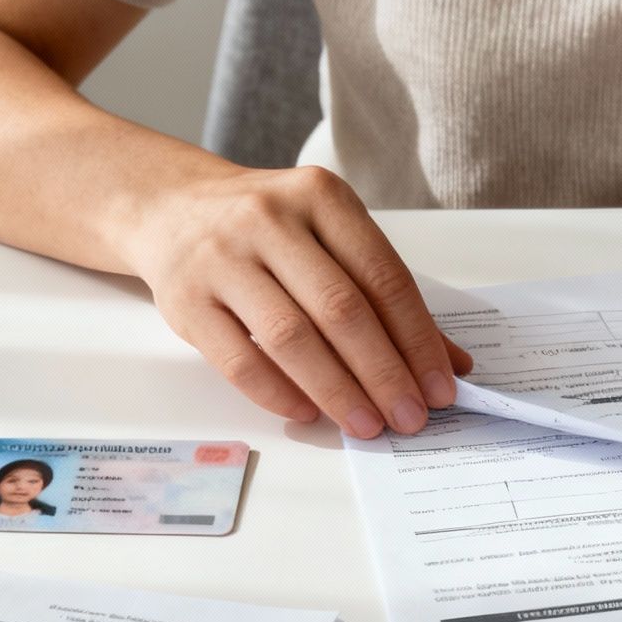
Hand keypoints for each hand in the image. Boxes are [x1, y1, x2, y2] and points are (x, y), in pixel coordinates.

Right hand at [124, 166, 470, 437]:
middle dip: (383, 372)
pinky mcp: (185, 300)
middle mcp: (270, 220)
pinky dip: (279, 394)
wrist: (171, 208)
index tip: (442, 387)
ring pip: (290, 337)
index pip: (383, 276)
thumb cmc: (268, 230)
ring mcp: (222, 258)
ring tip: (367, 425)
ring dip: (337, 391)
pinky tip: (309, 413)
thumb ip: (386, 295)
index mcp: (321, 197)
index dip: (417, 338)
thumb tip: (450, 364)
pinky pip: (239, 360)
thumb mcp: (330, 237)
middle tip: (410, 416)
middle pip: (340, 309)